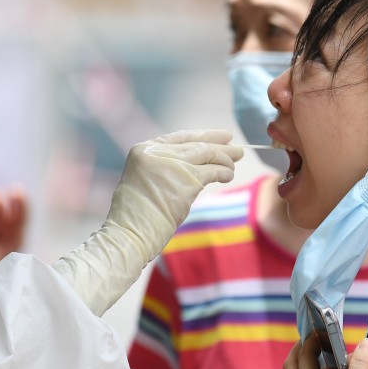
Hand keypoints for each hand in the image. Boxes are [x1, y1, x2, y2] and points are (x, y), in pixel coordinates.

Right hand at [107, 129, 239, 262]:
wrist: (130, 233)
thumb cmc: (135, 215)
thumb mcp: (143, 179)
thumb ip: (163, 166)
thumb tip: (195, 164)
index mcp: (143, 150)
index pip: (179, 137)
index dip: (203, 135)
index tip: (222, 137)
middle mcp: (156, 152)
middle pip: (195, 145)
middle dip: (219, 146)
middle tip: (237, 149)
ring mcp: (171, 165)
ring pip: (207, 154)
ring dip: (225, 159)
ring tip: (235, 163)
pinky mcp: (186, 180)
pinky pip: (212, 171)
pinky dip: (223, 172)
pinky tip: (228, 175)